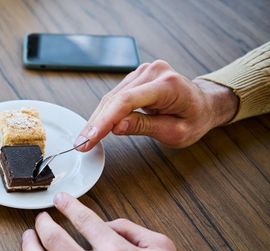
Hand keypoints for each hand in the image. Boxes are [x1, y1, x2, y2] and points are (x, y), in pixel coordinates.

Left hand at [21, 192, 223, 250]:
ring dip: (28, 249)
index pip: (82, 219)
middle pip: (54, 240)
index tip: (60, 199)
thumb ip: (129, 228)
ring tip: (29, 240)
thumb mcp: (162, 247)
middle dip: (42, 223)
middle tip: (41, 219)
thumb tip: (101, 223)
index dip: (67, 204)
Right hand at [75, 60, 237, 149]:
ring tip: (84, 139)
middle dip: (96, 123)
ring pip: (111, 97)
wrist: (204, 105)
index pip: (128, 101)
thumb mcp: (175, 131)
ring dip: (97, 119)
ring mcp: (144, 72)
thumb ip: (145, 126)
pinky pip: (115, 95)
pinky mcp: (136, 78)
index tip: (90, 137)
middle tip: (81, 144)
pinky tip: (95, 127)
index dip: (105, 119)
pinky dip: (104, 112)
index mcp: (168, 85)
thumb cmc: (194, 119)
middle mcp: (154, 72)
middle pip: (115, 99)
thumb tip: (116, 127)